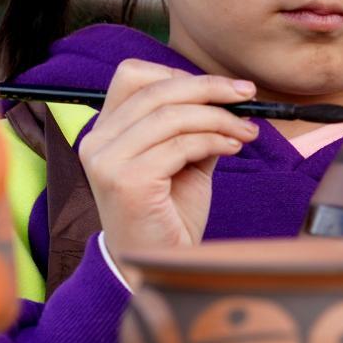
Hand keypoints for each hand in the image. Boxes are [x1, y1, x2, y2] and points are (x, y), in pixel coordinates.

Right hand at [78, 59, 258, 284]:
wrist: (154, 269)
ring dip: (219, 118)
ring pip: (172, 115)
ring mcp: (107, 161)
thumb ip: (194, 128)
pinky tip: (234, 148)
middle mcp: (96, 141)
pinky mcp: (127, 180)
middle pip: (156, 89)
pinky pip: (181, 144)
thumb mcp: (182, 161)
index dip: (178, 74)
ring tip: (246, 131)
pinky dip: (215, 139)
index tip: (219, 87)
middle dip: (208, 87)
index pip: (132, 75)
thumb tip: (228, 98)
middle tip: (245, 95)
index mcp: (104, 131)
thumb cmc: (167, 216)